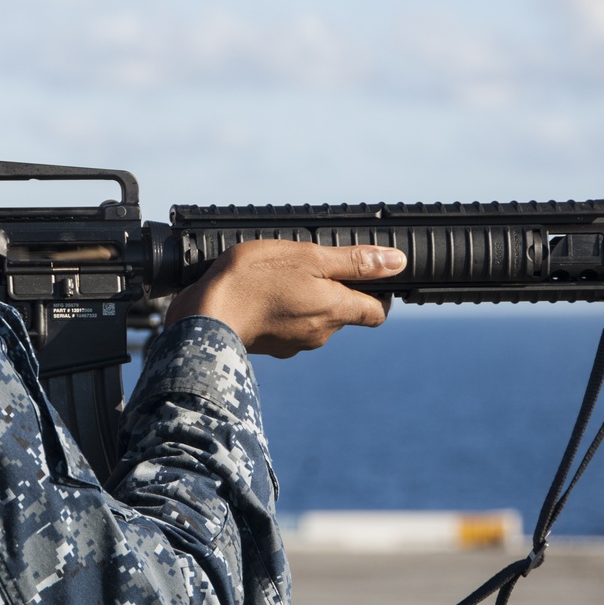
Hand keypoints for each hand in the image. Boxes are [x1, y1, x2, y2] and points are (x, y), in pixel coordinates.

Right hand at [164, 240, 406, 357]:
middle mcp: (321, 334)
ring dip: (304, 300)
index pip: (377, 312)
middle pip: (342, 313)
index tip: (366, 276)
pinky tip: (261, 295)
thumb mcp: (308, 257)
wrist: (205, 316)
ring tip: (279, 277)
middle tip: (309, 265)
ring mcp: (294, 344)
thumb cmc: (254, 281)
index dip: (377, 293)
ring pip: (313, 320)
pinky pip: (286, 328)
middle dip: (332, 291)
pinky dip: (280, 312)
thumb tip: (397, 263)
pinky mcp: (270, 347)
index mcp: (336, 311)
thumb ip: (353, 262)